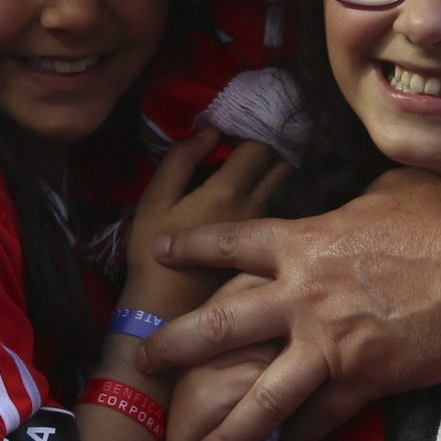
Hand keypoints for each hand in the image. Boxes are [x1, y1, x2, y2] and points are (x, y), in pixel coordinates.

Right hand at [124, 132, 290, 316]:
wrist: (165, 314)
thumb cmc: (152, 256)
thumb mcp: (154, 201)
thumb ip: (180, 160)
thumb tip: (209, 132)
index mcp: (228, 191)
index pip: (259, 145)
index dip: (254, 127)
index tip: (239, 126)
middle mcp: (256, 207)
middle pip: (283, 164)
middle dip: (275, 146)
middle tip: (255, 142)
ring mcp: (268, 232)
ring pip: (288, 189)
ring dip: (279, 171)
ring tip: (260, 165)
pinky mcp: (269, 252)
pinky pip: (284, 211)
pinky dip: (277, 195)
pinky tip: (263, 198)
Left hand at [139, 168, 440, 440]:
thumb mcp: (391, 189)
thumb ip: (354, 199)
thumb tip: (351, 194)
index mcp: (306, 242)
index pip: (232, 241)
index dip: (192, 247)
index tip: (161, 253)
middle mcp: (304, 296)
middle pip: (221, 324)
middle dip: (176, 345)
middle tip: (143, 360)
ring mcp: (330, 344)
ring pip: (260, 395)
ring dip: (224, 430)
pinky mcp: (363, 381)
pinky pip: (319, 420)